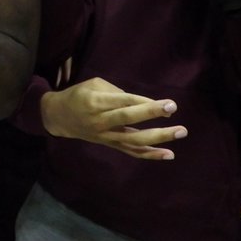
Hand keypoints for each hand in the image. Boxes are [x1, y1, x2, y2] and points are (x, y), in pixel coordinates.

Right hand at [41, 77, 186, 159]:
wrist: (59, 117)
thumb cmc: (78, 95)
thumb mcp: (93, 85)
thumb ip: (117, 92)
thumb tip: (143, 103)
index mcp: (95, 102)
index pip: (123, 102)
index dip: (145, 102)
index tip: (165, 101)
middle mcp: (101, 121)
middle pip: (129, 119)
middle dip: (152, 113)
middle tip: (172, 108)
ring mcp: (106, 136)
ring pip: (134, 139)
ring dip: (159, 137)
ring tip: (180, 132)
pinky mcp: (110, 145)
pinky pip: (132, 152)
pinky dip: (151, 155)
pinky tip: (169, 154)